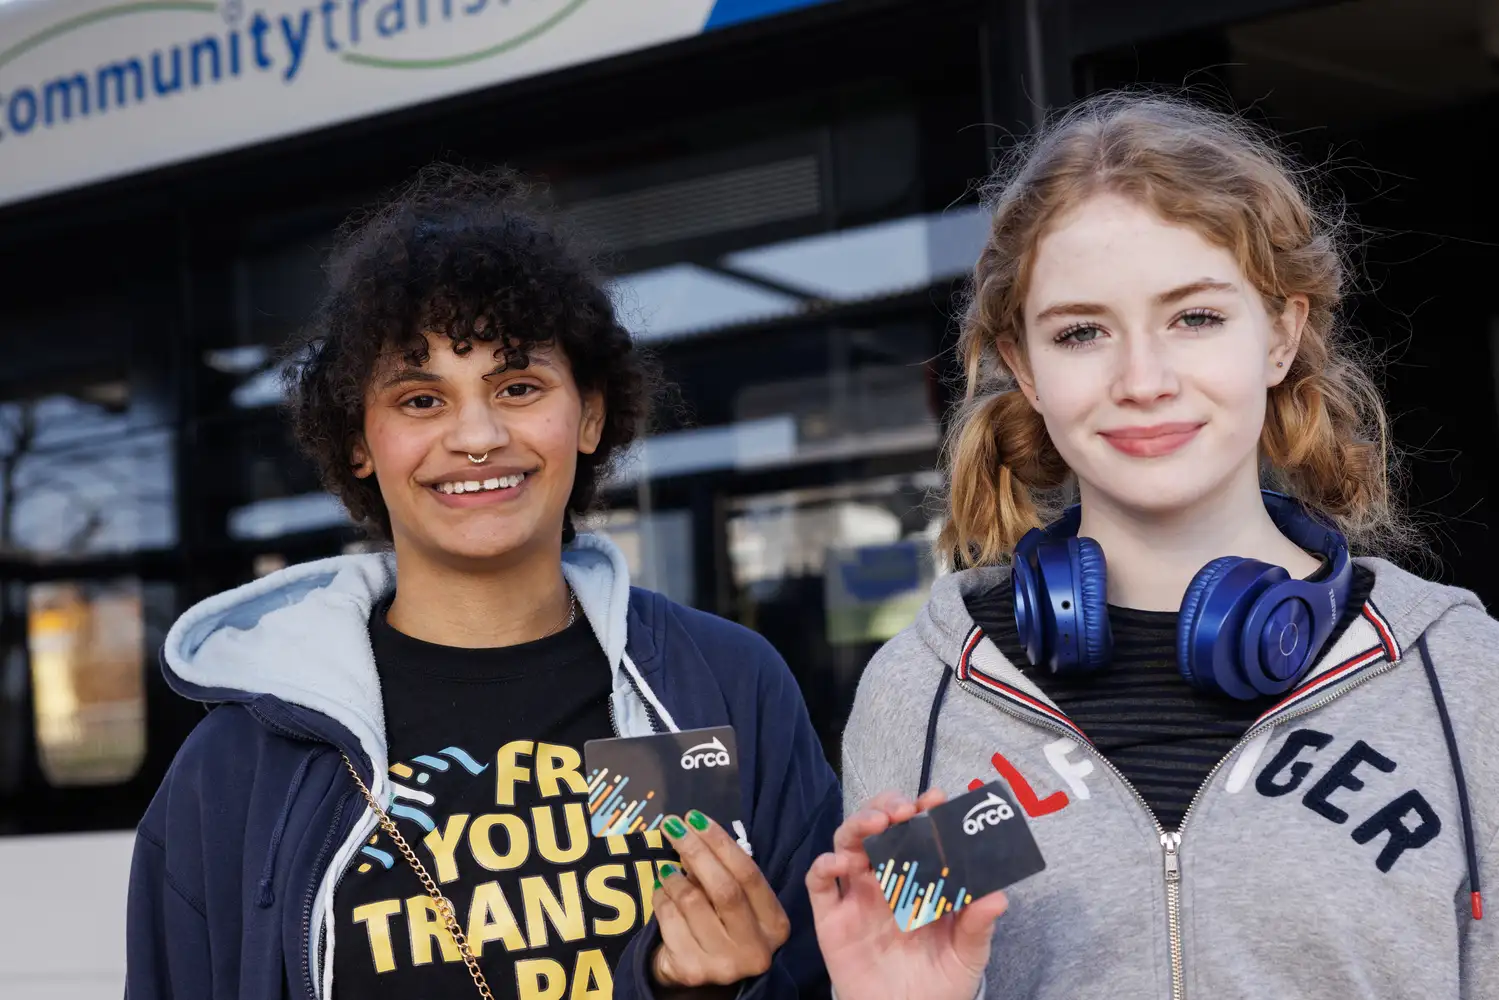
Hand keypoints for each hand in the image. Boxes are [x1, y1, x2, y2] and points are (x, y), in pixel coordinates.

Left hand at [650, 811, 789, 989]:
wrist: (700, 972)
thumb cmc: (722, 924)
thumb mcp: (733, 898)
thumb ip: (720, 869)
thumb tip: (691, 832)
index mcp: (774, 924)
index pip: (749, 874)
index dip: (720, 842)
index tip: (695, 818)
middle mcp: (755, 949)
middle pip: (723, 889)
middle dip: (695, 850)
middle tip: (672, 824)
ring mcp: (724, 964)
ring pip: (691, 902)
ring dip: (673, 877)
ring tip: (667, 870)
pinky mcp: (692, 971)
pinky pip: (669, 919)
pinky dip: (660, 897)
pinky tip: (662, 892)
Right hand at [807, 789, 1007, 999]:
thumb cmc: (940, 983)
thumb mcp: (967, 955)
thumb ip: (977, 925)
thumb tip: (998, 896)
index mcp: (919, 879)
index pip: (918, 832)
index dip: (924, 810)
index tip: (936, 799)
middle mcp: (884, 879)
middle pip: (876, 828)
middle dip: (887, 807)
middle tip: (903, 810)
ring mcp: (856, 896)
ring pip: (847, 844)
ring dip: (858, 825)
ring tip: (877, 824)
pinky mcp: (832, 919)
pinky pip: (819, 884)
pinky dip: (824, 865)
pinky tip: (840, 863)